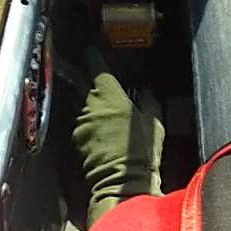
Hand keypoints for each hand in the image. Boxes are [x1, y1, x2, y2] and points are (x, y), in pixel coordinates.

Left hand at [72, 47, 164, 227]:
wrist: (123, 182)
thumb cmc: (142, 150)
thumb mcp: (154, 120)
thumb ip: (148, 99)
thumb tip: (144, 90)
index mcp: (108, 94)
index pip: (95, 65)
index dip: (93, 54)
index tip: (93, 48)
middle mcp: (89, 104)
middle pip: (82, 79)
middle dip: (87, 74)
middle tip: (95, 72)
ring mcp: (80, 121)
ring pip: (80, 101)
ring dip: (88, 98)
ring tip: (101, 102)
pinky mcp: (76, 138)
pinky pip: (79, 120)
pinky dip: (87, 118)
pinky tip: (99, 125)